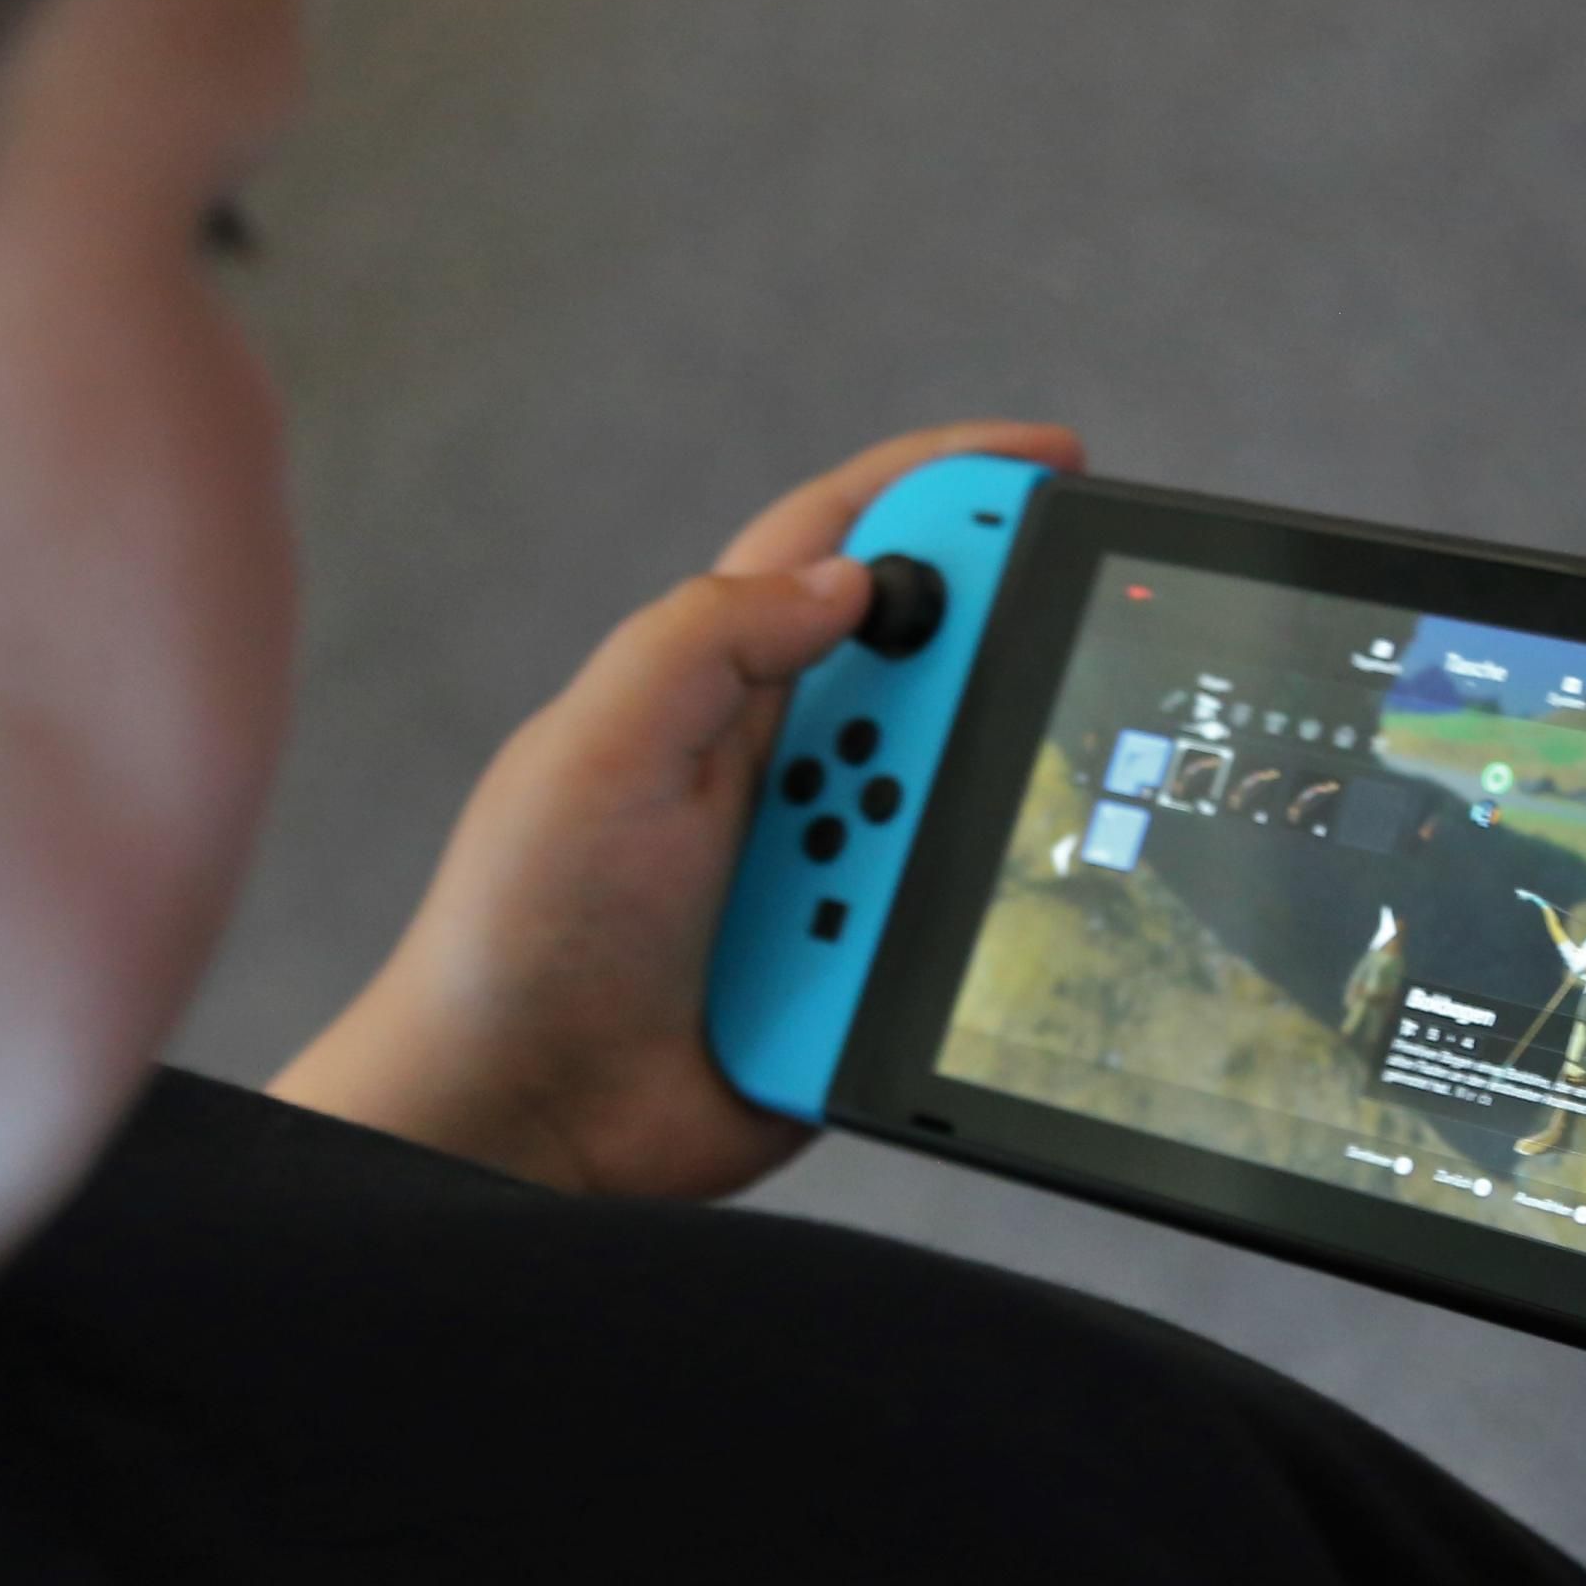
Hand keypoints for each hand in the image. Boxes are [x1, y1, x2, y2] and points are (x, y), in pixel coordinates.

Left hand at [271, 421, 1085, 1198]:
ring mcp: (833, 871)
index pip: (849, 543)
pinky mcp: (859, 973)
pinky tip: (959, 950)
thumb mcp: (593, 751)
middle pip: (941, 673)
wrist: (514, 1122)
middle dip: (1006, 666)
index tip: (1057, 463)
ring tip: (922, 872)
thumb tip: (853, 575)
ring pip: (966, 808)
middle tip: (1071, 671)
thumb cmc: (518, 929)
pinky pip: (956, 930)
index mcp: (719, 685)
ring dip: (975, 824)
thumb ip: (707, 639)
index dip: (948, 489)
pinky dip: (971, 929)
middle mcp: (790, 767)